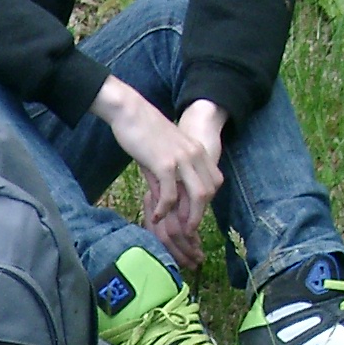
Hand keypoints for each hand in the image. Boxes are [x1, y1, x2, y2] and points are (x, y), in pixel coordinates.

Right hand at [93, 78, 222, 270]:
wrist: (130, 112)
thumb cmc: (143, 132)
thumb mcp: (162, 153)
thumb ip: (168, 175)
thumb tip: (166, 198)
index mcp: (198, 151)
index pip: (213, 181)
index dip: (206, 203)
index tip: (193, 215)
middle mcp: (195, 154)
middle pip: (209, 192)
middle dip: (199, 215)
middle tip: (188, 232)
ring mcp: (182, 159)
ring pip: (197, 195)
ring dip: (188, 217)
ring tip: (177, 230)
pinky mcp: (165, 164)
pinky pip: (171, 194)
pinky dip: (165, 210)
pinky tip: (156, 216)